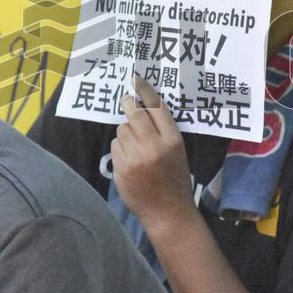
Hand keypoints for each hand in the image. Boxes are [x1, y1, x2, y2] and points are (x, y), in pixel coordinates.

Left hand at [110, 75, 195, 233]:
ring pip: (122, 129)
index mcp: (172, 140)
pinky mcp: (122, 168)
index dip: (144, 91)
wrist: (168, 213)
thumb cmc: (175, 179)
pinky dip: (119, 148)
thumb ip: (163, 131)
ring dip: (125, 132)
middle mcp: (154, 146)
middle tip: (126, 101)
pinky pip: (115, 146)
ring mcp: (136, 158)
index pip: (156, 107)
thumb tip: (143, 108)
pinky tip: (129, 159)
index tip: (135, 80)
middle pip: (134, 113)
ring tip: (135, 146)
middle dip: (128, 104)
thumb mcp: (178, 152)